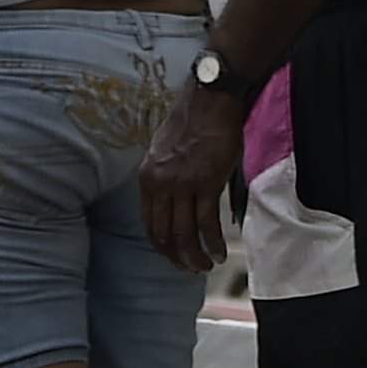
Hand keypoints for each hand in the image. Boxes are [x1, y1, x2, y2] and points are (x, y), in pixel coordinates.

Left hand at [141, 84, 245, 274]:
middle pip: (165, 234)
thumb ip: (163, 178)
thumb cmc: (192, 122)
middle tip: (192, 268)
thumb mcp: (163, 151)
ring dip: (195, 256)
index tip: (175, 256)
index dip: (162, 247)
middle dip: (178, 257)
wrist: (211, 99)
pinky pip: (207, 223)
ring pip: (184, 233)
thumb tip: (172, 202)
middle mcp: (160, 184)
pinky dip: (212, 243)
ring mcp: (182, 184)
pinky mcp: (206, 183)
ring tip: (206, 266)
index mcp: (147, 178)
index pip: (149, 224)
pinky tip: (219, 252)